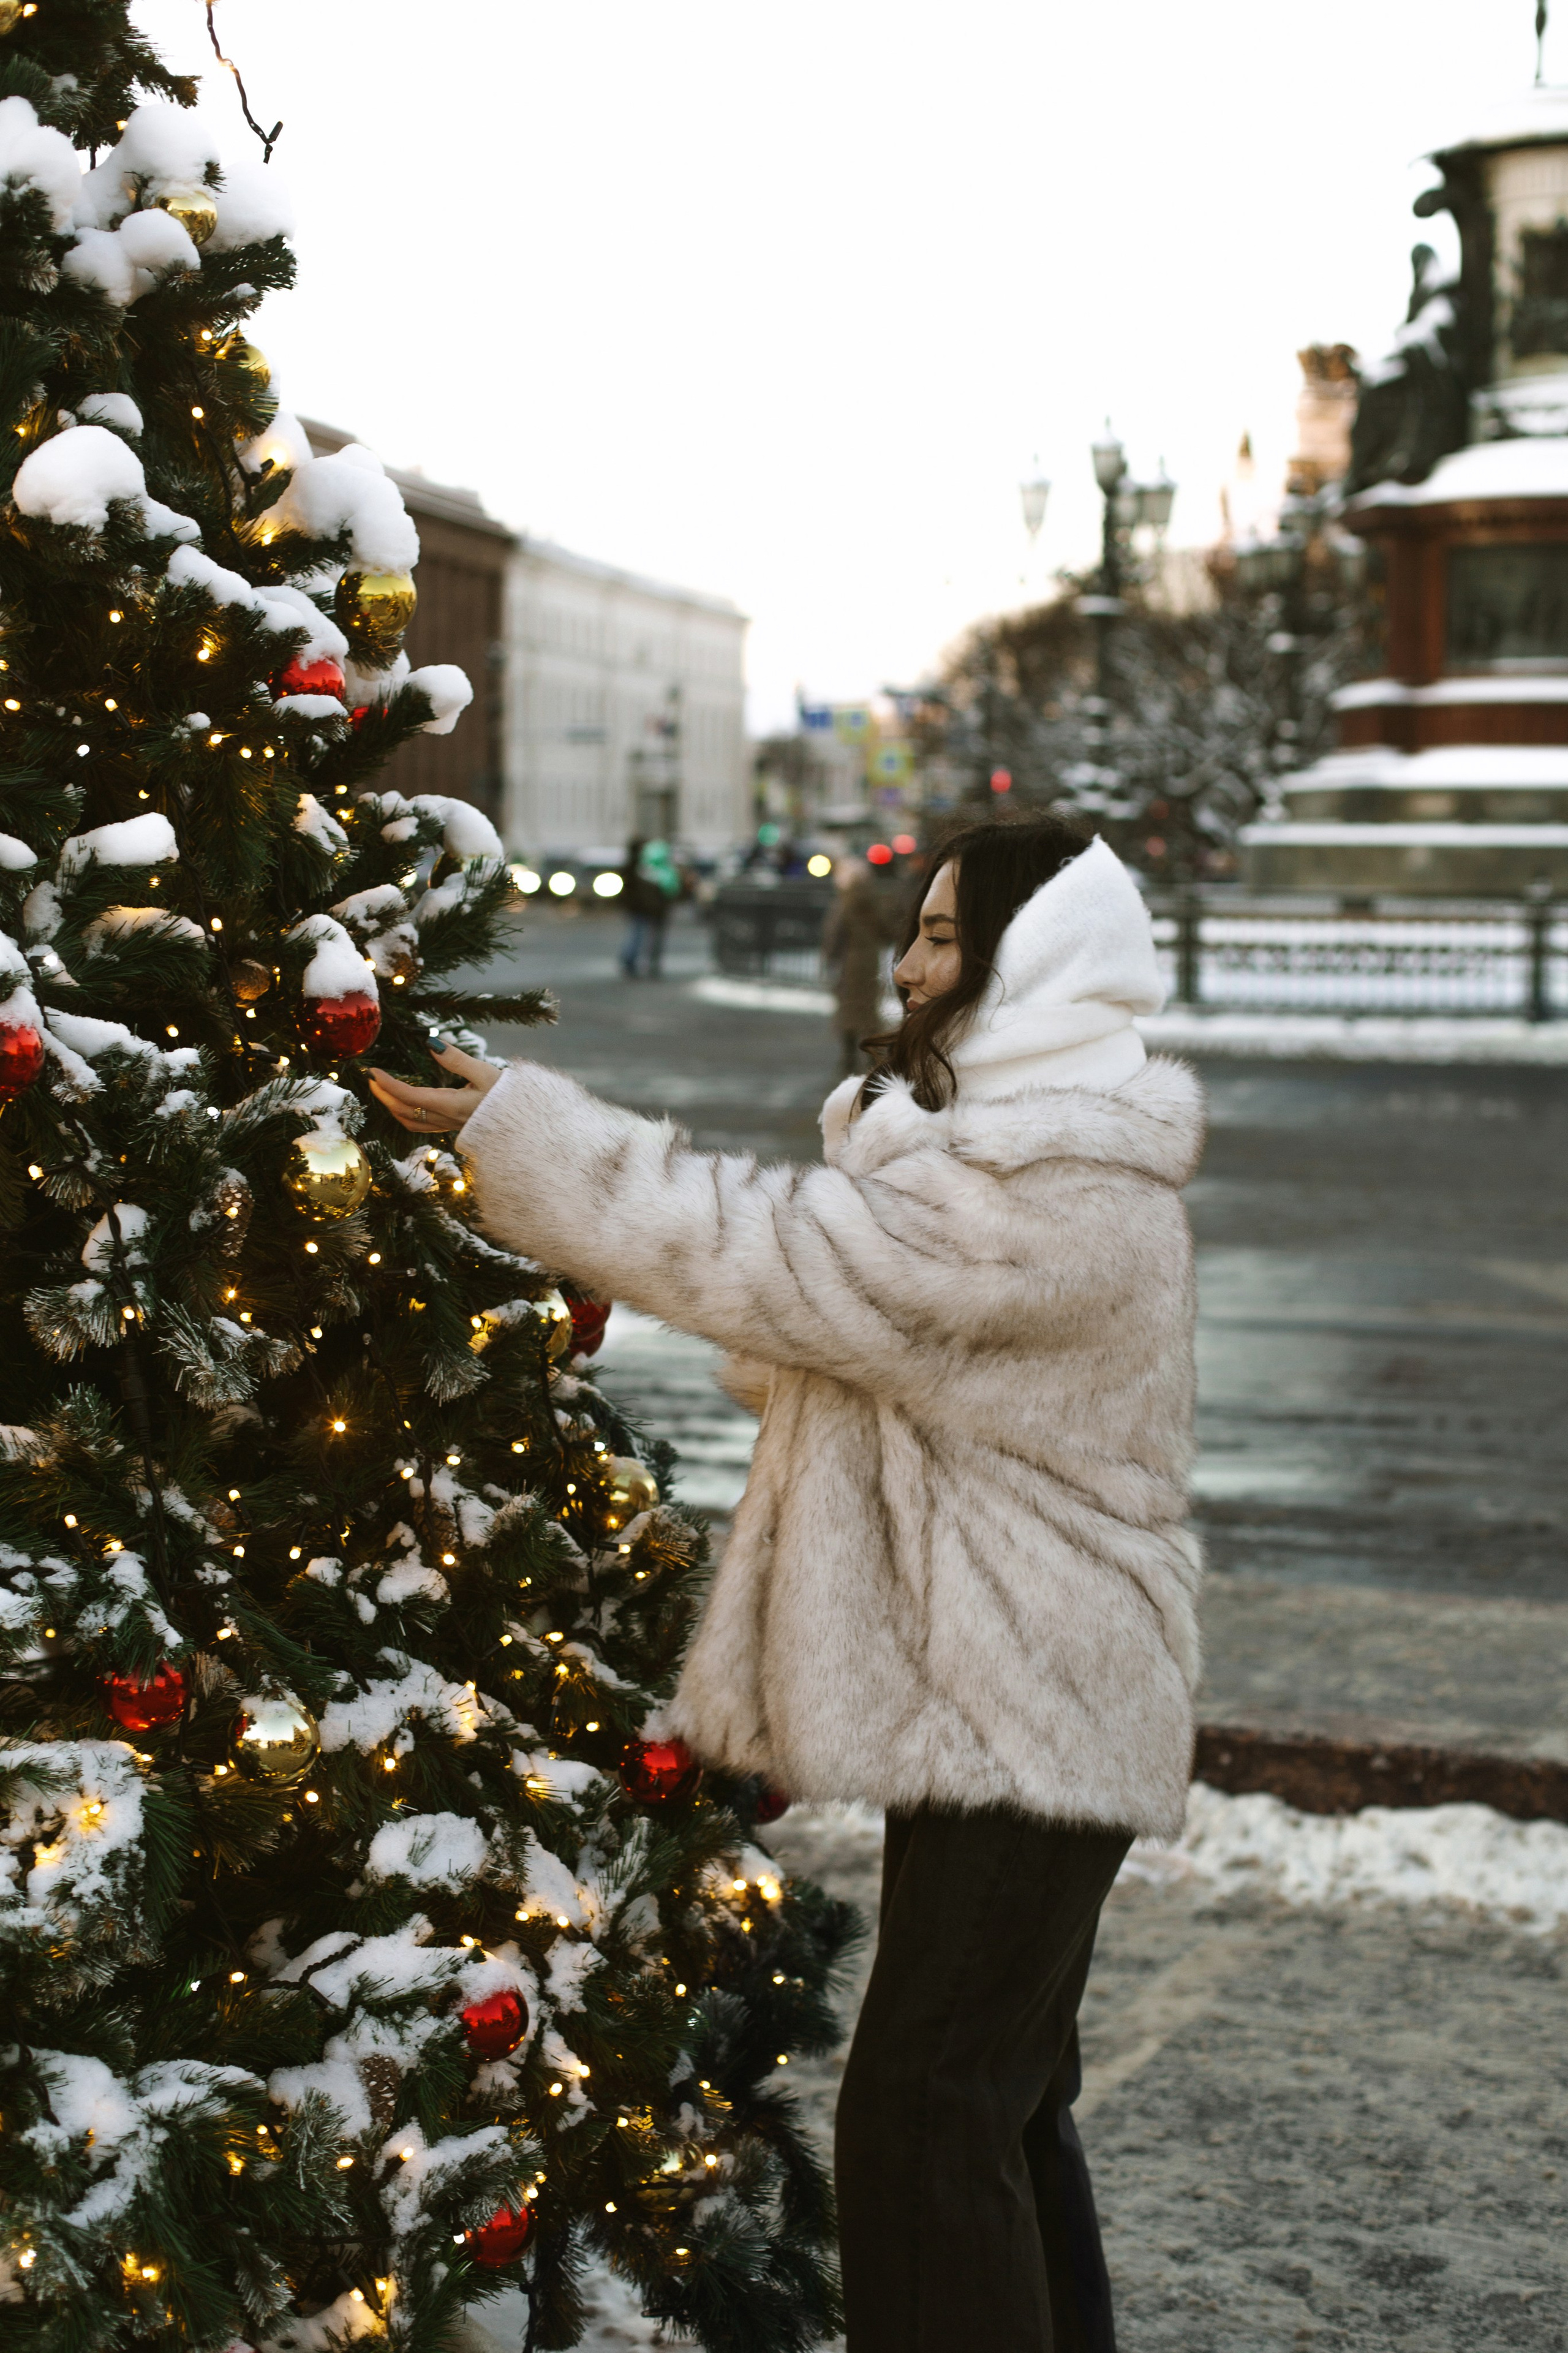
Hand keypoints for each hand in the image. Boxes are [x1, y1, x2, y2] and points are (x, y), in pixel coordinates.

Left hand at [368, 1042, 501, 1133]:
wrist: (525, 1124)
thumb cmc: (509, 1098)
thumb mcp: (486, 1072)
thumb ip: (457, 1059)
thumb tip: (431, 1043)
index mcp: (450, 1105)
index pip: (408, 1096)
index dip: (387, 1084)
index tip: (372, 1071)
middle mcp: (445, 1119)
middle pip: (403, 1111)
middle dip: (383, 1095)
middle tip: (371, 1077)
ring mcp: (448, 1126)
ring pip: (409, 1122)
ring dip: (391, 1107)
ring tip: (382, 1090)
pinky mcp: (452, 1128)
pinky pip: (420, 1125)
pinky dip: (405, 1113)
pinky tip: (404, 1103)